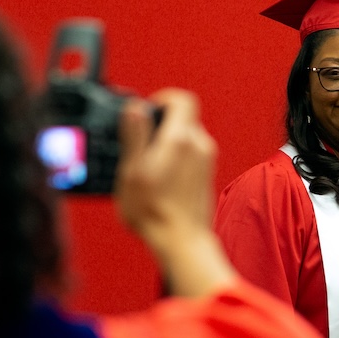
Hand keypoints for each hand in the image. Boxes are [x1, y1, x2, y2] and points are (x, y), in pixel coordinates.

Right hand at [114, 90, 235, 297]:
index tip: (144, 110)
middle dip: (158, 122)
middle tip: (136, 140)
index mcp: (181, 139)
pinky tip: (156, 175)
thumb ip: (135, 135)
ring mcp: (206, 160)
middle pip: (182, 117)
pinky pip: (189, 152)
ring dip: (164, 140)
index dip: (162, 98)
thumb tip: (135, 107)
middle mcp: (200, 145)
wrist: (181, 239)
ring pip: (185, 135)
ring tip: (144, 162)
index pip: (182, 99)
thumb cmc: (154, 211)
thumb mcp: (132, 170)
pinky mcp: (206, 173)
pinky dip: (173, 154)